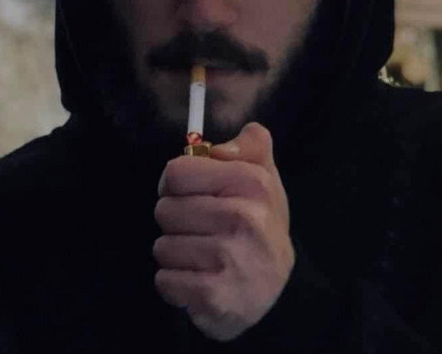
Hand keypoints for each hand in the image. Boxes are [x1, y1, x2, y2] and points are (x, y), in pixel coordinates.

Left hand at [153, 122, 294, 340]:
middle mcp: (244, 217)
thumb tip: (214, 147)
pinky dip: (175, 283)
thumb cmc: (260, 222)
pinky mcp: (214, 295)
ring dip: (176, 253)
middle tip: (200, 228)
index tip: (187, 192)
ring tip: (201, 255)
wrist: (279, 288)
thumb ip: (249, 145)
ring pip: (162, 246)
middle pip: (164, 210)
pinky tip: (198, 278)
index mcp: (252, 182)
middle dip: (176, 220)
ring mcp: (229, 257)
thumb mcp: (264, 175)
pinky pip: (164, 280)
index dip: (175, 182)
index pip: (177, 172)